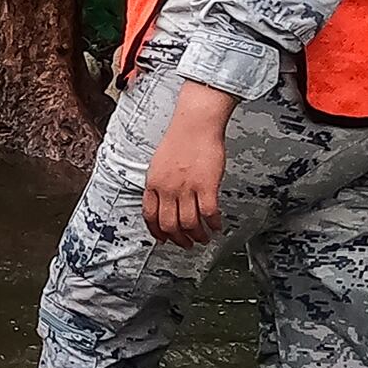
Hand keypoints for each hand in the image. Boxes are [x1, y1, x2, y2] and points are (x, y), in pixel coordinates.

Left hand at [143, 81, 237, 248]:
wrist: (195, 123)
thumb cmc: (180, 139)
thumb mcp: (159, 163)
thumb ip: (160, 183)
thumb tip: (163, 201)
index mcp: (153, 183)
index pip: (150, 216)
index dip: (157, 232)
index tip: (164, 239)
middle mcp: (167, 188)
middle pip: (169, 225)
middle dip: (178, 239)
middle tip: (186, 243)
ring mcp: (186, 188)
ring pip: (190, 224)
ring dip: (198, 235)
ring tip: (203, 238)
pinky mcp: (206, 186)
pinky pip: (209, 214)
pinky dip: (214, 224)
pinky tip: (217, 226)